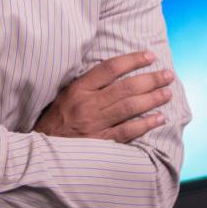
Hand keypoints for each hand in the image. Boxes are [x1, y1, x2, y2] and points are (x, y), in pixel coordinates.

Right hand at [34, 51, 174, 143]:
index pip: (110, 68)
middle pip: (125, 88)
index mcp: (78, 89)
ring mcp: (94, 125)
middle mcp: (87, 104)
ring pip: (129, 108)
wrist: (39, 152)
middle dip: (150, 80)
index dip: (132, 60)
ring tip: (167, 93)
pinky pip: (127, 132)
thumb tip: (114, 71)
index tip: (150, 56)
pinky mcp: (99, 143)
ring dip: (152, 99)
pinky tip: (159, 118)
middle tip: (167, 75)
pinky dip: (145, 124)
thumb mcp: (63, 95)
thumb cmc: (53, 121)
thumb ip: (86, 84)